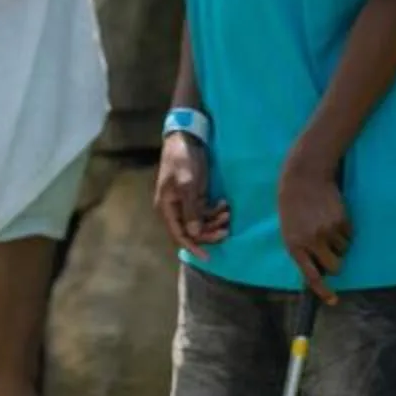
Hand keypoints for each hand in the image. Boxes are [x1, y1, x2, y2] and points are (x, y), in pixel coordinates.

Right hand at [153, 134, 230, 255]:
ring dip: (215, 222)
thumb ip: (190, 209)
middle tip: (226, 231)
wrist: (186, 139)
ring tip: (228, 214)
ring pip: (201, 223)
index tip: (207, 256)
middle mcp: (175, 209)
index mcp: (167, 208)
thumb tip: (194, 233)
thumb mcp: (187, 184)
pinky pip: (206, 212)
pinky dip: (216, 212)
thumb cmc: (182, 160)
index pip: (179, 234)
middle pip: (192, 231)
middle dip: (209, 233)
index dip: (192, 247)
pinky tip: (225, 204)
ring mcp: (186, 204)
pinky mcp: (195, 197)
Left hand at [277, 155, 349, 301]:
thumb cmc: (293, 205)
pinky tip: (333, 216)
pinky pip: (349, 236)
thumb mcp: (289, 229)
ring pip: (343, 251)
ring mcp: (328, 232)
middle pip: (334, 268)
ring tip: (326, 225)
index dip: (323, 291)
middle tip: (331, 253)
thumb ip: (301, 249)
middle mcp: (311, 242)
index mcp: (294, 246)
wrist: (303, 178)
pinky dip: (344, 231)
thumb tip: (317, 269)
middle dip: (335, 264)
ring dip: (339, 243)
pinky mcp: (342, 222)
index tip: (333, 300)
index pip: (310, 276)